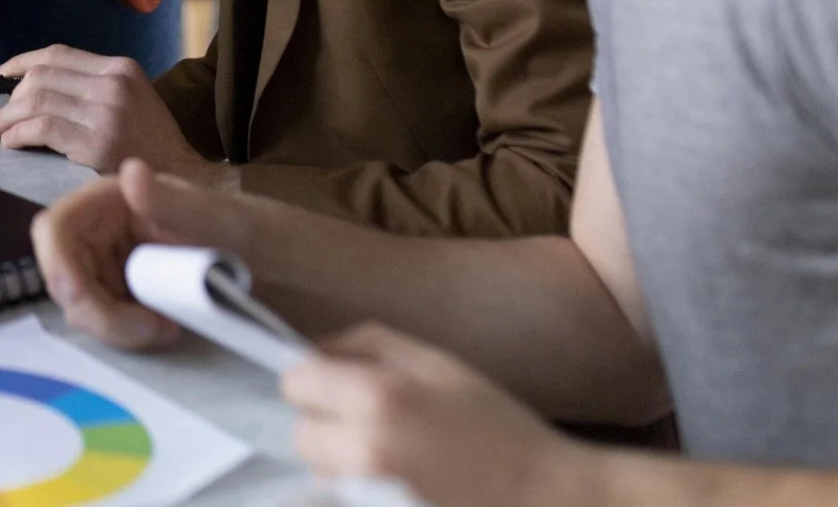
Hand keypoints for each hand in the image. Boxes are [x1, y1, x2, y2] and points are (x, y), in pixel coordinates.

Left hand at [0, 47, 215, 179]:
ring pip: (36, 100)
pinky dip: (19, 134)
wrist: (183, 179)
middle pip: (41, 75)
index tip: (0, 74)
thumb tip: (37, 88)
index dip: (21, 62)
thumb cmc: (152, 145)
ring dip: (6, 117)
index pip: (57, 54)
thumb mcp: (132, 99)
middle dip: (9, 96)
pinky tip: (11, 143)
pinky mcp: (96, 142)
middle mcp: (112, 83)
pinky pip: (42, 129)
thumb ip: (93, 88)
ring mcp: (105, 112)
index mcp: (120, 68)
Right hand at [31, 157, 269, 350]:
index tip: (89, 304)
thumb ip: (175, 203)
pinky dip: (126, 332)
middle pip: (63, 273)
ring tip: (167, 328)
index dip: (59, 267)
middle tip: (150, 330)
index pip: (57, 227)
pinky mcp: (133, 293)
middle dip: (93, 309)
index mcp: (120, 197)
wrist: (305, 276)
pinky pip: (106, 317)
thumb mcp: (228, 221)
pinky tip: (166, 329)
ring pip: (82, 302)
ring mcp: (119, 262)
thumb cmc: (271, 238)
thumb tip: (129, 174)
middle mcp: (110, 227)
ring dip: (113, 326)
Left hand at [283, 324, 597, 506]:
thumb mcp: (437, 363)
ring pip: (316, 472)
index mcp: (377, 398)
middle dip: (326, 424)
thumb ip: (366, 345)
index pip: (296, 382)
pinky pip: (335, 498)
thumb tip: (315, 351)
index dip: (319, 380)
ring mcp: (362, 496)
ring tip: (389, 459)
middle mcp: (361, 452)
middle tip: (373, 425)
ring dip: (338, 461)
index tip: (345, 386)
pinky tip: (393, 484)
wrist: (542, 498)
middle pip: (301, 433)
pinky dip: (351, 490)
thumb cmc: (496, 425)